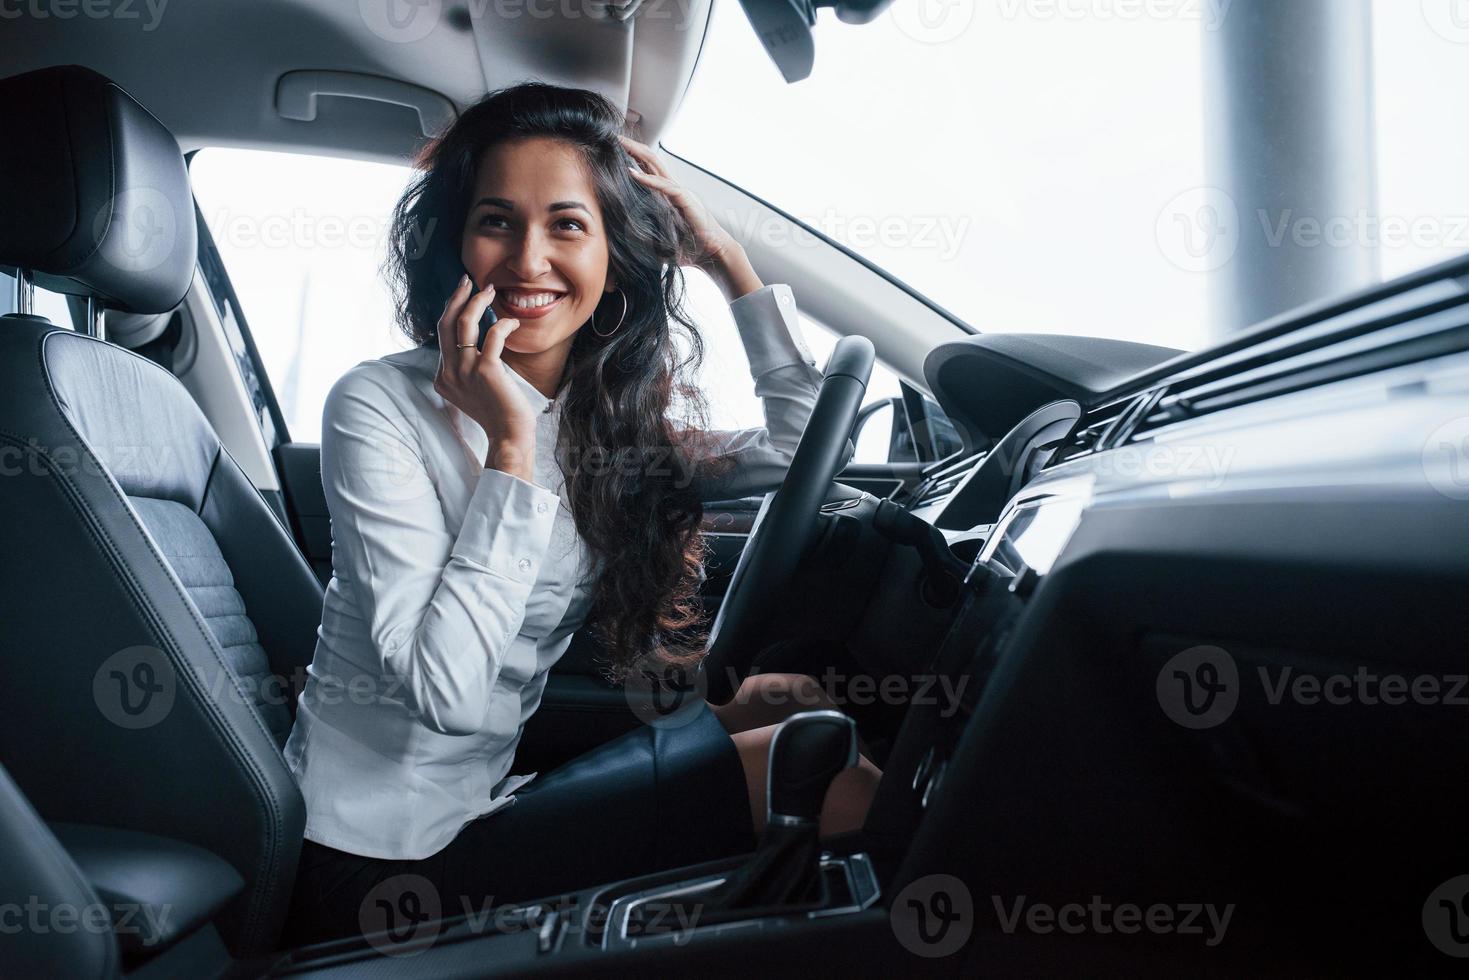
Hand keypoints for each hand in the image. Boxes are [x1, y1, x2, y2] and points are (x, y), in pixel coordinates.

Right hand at [433, 275, 536, 477]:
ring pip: (465, 323)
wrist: (509, 436)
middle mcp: (449, 373)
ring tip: (490, 290)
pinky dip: (503, 324)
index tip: (466, 296)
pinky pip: (492, 335)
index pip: (443, 335)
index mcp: (443, 377)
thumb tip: (475, 342)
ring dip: (477, 302)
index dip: (454, 311)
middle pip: (446, 323)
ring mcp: (465, 371)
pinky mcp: (486, 370)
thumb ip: (467, 368)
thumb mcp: (473, 389)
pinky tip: (512, 322)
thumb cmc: (498, 413)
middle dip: (457, 297)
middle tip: (468, 280)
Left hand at [621, 134, 740, 274]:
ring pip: (656, 166)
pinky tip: (632, 173)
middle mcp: (672, 189)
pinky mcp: (685, 200)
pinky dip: (648, 179)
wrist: (713, 252)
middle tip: (614, 137)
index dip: (633, 158)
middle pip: (651, 160)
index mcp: (667, 195)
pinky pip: (664, 186)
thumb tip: (627, 240)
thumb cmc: (690, 247)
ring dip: (637, 154)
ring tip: (621, 145)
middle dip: (632, 147)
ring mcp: (679, 192)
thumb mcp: (662, 238)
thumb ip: (647, 233)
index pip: (648, 170)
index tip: (615, 150)